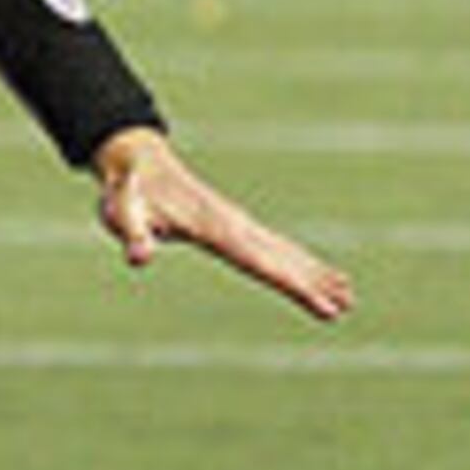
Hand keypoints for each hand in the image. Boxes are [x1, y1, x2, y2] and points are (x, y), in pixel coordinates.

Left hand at [91, 127, 354, 320]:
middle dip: (311, 282)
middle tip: (345, 307)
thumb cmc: (128, 193)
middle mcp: (233, 224)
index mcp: (213, 227)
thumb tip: (138, 258)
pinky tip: (317, 274)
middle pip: (280, 257)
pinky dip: (299, 261)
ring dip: (314, 272)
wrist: (136, 162)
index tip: (319, 302)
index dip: (289, 283)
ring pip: (284, 251)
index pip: (258, 261)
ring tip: (347, 294)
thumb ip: (132, 234)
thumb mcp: (121, 214)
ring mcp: (237, 223)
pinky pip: (274, 246)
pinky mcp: (234, 225)